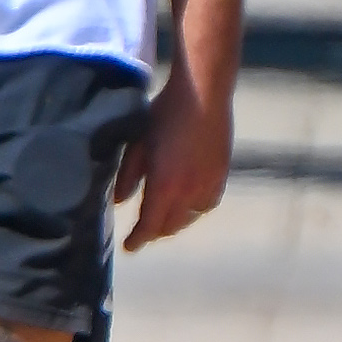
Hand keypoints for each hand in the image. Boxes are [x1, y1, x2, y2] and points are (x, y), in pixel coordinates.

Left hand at [114, 79, 229, 249]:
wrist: (203, 95)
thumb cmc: (166, 114)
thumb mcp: (138, 143)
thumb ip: (128, 175)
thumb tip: (120, 200)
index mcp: (164, 187)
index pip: (149, 226)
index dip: (137, 240)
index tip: (129, 247)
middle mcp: (188, 194)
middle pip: (170, 227)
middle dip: (154, 232)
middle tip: (143, 230)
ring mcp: (208, 186)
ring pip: (190, 218)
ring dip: (175, 222)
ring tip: (164, 218)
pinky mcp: (221, 176)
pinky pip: (206, 205)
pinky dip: (194, 210)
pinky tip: (188, 202)